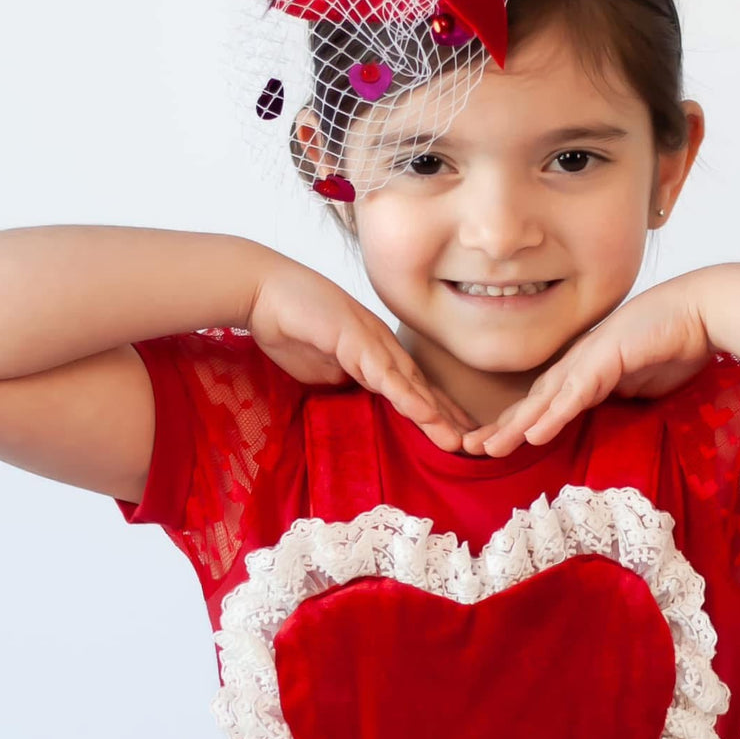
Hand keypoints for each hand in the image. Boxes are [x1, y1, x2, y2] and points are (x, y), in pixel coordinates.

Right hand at [247, 254, 478, 450]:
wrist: (263, 292)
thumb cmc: (290, 326)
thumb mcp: (323, 368)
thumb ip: (345, 380)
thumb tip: (356, 393)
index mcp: (375, 354)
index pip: (412, 388)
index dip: (436, 413)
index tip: (459, 437)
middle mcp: (381, 346)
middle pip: (421, 388)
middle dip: (448, 419)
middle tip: (476, 446)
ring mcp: (371, 341)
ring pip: (410, 384)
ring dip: (435, 414)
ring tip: (459, 441)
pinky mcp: (355, 339)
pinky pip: (384, 374)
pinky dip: (406, 395)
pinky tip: (425, 415)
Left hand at [460, 275, 715, 456]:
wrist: (700, 313)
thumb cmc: (674, 344)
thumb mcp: (638, 385)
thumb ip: (615, 396)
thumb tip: (603, 410)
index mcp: (584, 370)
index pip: (543, 402)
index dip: (516, 424)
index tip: (493, 446)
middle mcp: (579, 362)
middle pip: (532, 401)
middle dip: (500, 426)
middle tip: (468, 449)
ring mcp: (589, 358)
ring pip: (544, 399)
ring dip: (515, 425)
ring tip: (488, 448)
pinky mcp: (606, 358)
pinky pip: (575, 394)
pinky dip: (553, 415)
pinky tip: (533, 434)